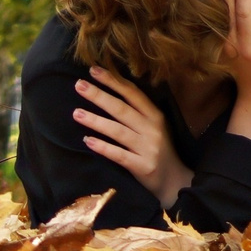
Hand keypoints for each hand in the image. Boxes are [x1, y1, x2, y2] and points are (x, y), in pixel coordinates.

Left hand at [74, 66, 190, 207]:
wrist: (174, 180)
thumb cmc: (158, 149)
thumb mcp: (154, 127)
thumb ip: (137, 111)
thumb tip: (109, 91)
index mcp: (155, 115)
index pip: (133, 93)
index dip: (113, 81)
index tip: (94, 70)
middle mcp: (153, 129)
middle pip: (122, 109)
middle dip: (100, 96)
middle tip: (79, 85)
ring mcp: (148, 148)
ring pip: (118, 131)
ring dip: (96, 121)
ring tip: (76, 113)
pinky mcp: (143, 166)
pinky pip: (119, 155)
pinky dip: (103, 147)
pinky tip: (87, 140)